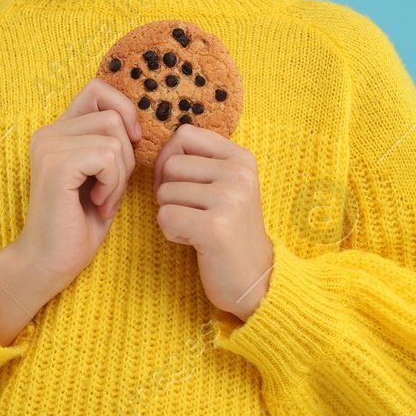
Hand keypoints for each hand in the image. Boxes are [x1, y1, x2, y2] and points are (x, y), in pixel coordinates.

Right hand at [17, 78, 141, 287]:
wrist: (50, 263)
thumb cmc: (79, 224)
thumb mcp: (103, 176)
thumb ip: (112, 145)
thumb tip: (139, 126)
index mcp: (58, 132)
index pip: (97, 89)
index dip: (122, 109)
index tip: (130, 144)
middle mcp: (48, 133)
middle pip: (113, 115)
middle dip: (126, 155)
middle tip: (111, 188)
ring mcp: (49, 146)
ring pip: (114, 138)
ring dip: (120, 174)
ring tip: (103, 199)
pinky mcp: (56, 164)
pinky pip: (107, 156)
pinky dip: (113, 184)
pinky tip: (98, 204)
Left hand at [153, 123, 274, 319]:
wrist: (256, 280)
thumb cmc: (231, 231)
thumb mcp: (227, 186)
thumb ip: (201, 162)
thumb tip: (159, 149)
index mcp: (241, 158)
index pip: (184, 135)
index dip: (169, 158)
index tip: (179, 183)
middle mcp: (238, 173)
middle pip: (170, 164)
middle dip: (169, 191)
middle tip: (193, 213)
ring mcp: (228, 199)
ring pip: (164, 192)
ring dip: (171, 214)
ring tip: (197, 228)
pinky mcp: (214, 227)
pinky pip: (164, 216)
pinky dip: (171, 232)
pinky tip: (194, 241)